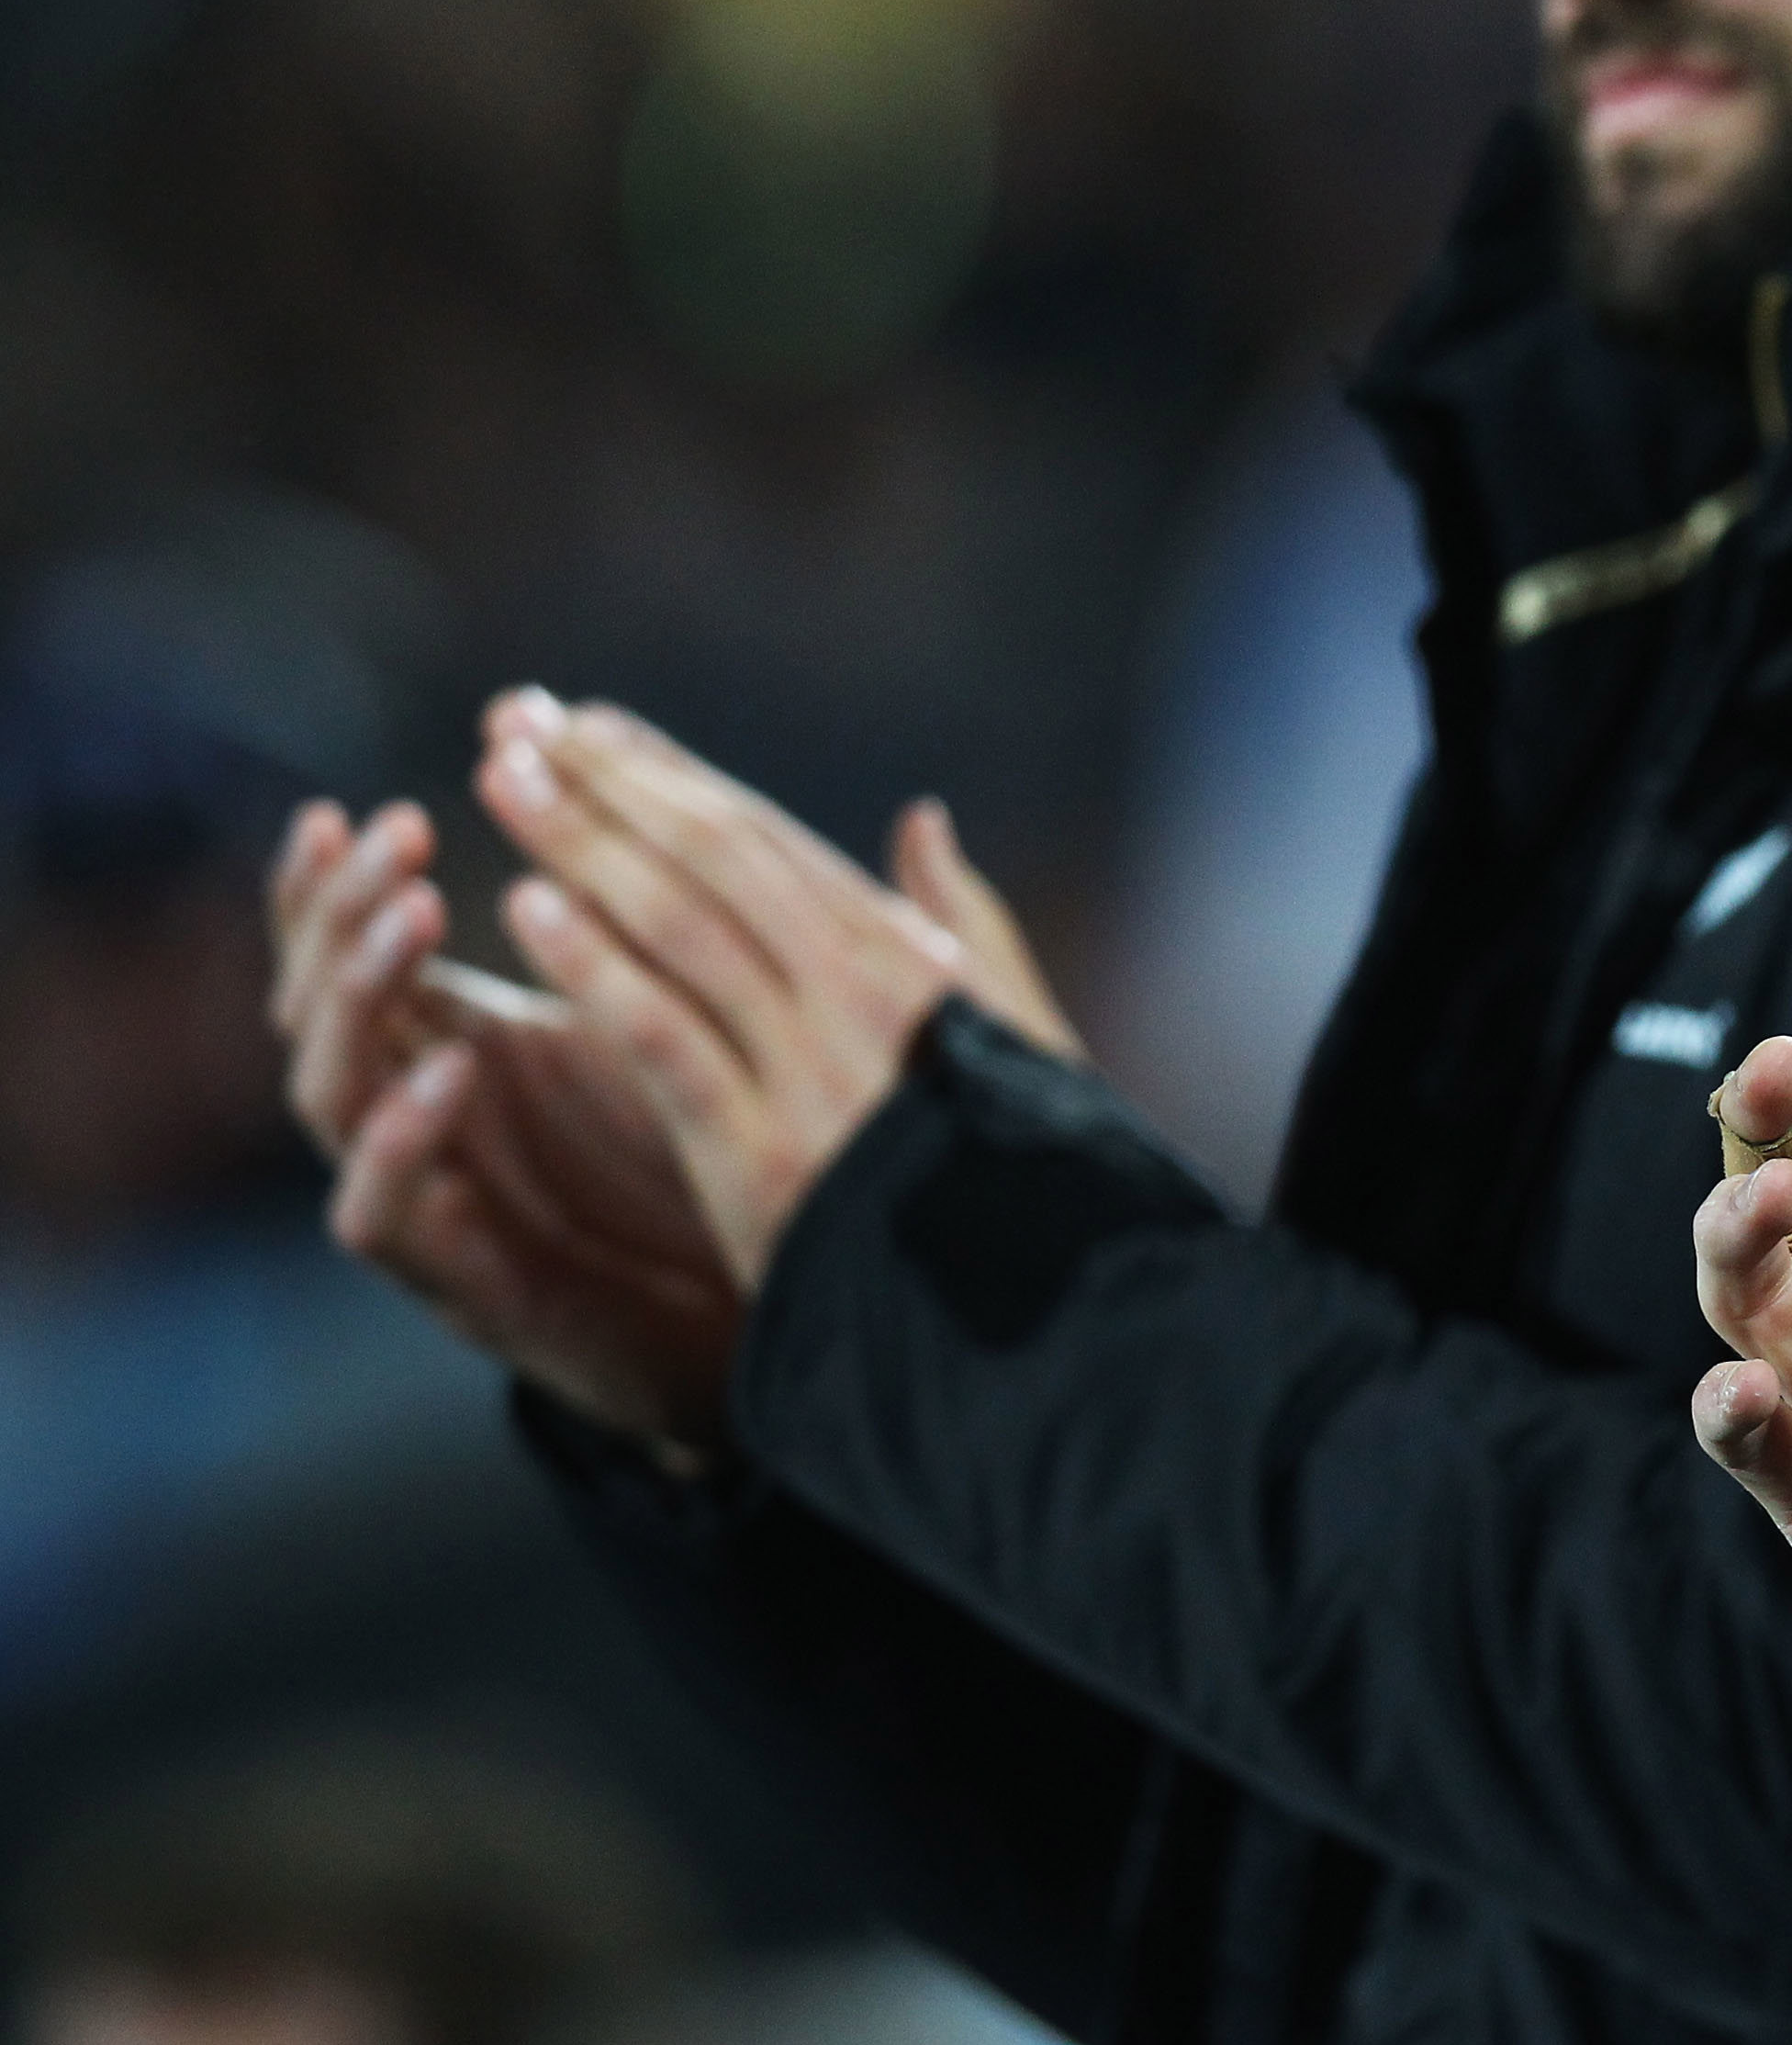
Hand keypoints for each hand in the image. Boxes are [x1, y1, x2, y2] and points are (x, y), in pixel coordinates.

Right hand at [268, 796, 743, 1453]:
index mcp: (449, 1042)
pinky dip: (400, 1138)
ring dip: (360, 997)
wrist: (737, 1320)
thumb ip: (631, 925)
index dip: (332, 887)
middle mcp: (410, 1114)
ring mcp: (422, 1197)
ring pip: (328, 1092)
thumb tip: (642, 788)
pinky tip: (446, 1069)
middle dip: (344, 913)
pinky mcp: (454, 1279)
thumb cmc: (690, 1156)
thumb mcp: (662, 1018)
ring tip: (413, 916)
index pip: (348, 954)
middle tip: (397, 833)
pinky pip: (380, 1209)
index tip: (346, 811)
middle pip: (320, 1003)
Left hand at [472, 690, 1082, 1284]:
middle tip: (520, 723)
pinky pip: (669, 1039)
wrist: (1032, 1320)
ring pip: (683, 930)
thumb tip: (923, 824)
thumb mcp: (1017, 1035)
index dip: (671, 777)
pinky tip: (530, 910)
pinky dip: (600, 968)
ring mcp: (813, 1073)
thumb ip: (966, 925)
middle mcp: (864, 999)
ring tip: (506, 781)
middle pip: (715, 864)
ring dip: (585, 847)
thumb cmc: (1025, 1176)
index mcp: (915, 968)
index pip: (770, 845)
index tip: (590, 726)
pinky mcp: (763, 1153)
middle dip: (612, 787)